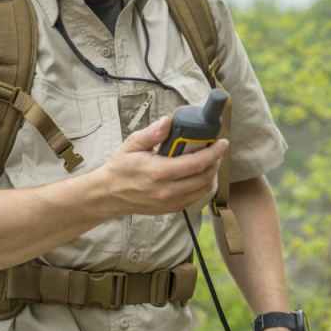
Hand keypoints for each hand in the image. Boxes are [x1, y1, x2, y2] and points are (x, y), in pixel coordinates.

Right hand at [98, 115, 228, 217]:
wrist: (108, 195)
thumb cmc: (120, 168)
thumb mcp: (131, 145)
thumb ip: (151, 134)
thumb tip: (168, 121)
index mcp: (158, 172)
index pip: (196, 163)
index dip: (214, 152)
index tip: (222, 142)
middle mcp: (167, 190)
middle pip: (204, 177)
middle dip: (215, 162)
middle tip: (216, 149)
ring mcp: (170, 203)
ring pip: (203, 190)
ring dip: (212, 174)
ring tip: (210, 161)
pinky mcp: (171, 209)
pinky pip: (195, 198)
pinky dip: (203, 186)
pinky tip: (200, 175)